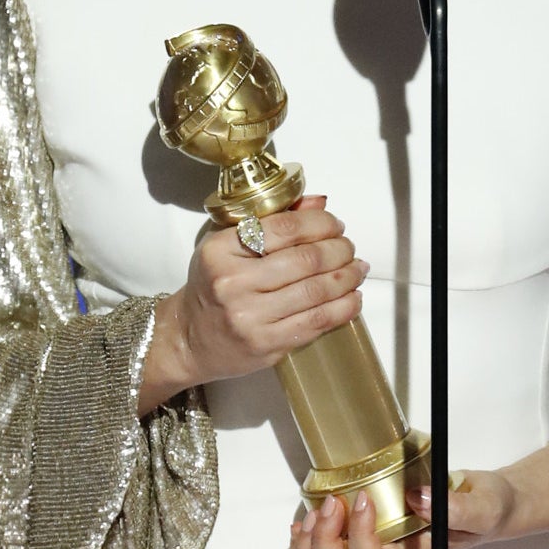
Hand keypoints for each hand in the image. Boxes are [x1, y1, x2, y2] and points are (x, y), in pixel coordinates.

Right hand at [154, 196, 365, 396]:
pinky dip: (343, 308)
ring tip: (358, 269)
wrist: (190, 339)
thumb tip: (320, 204)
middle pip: (306, 260)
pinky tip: (353, 298)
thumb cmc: (213, 285)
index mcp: (220, 249)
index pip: (284, 227)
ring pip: (316, 292)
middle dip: (339, 250)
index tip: (335, 224)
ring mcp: (250, 317)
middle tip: (349, 247)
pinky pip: (316, 322)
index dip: (320, 223)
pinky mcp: (266, 345)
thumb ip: (272, 220)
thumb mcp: (228, 244)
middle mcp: (233, 283)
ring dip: (347, 277)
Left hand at [286, 471, 514, 548]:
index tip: (364, 500)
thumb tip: (417, 498)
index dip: (358, 536)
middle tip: (332, 505)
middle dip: (324, 543)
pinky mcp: (364, 525)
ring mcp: (372, 543)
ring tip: (315, 511)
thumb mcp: (484, 507)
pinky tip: (307, 516)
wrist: (489, 500)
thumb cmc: (489, 509)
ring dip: (309, 543)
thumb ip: (456, 507)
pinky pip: (324, 546)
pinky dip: (306, 535)